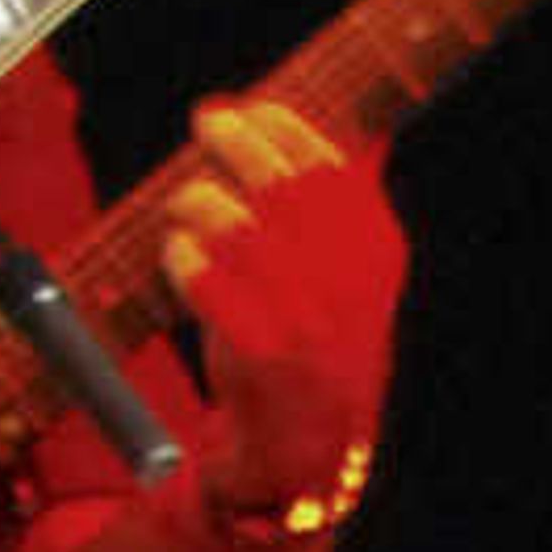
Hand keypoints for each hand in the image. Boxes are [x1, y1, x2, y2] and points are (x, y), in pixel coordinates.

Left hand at [162, 98, 406, 522]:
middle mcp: (346, 281)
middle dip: (237, 140)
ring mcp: (305, 319)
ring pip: (235, 226)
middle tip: (207, 122)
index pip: (330, 165)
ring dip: (199, 200)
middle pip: (281, 183)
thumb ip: (339, 205)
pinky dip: (182, 257)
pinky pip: (204, 281)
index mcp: (374, 250)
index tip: (249, 108)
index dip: (283, 126)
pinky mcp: (259, 354)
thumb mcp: (347, 270)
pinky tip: (177, 256)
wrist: (309, 444)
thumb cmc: (315, 340)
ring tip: (184, 204)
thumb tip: (330, 130)